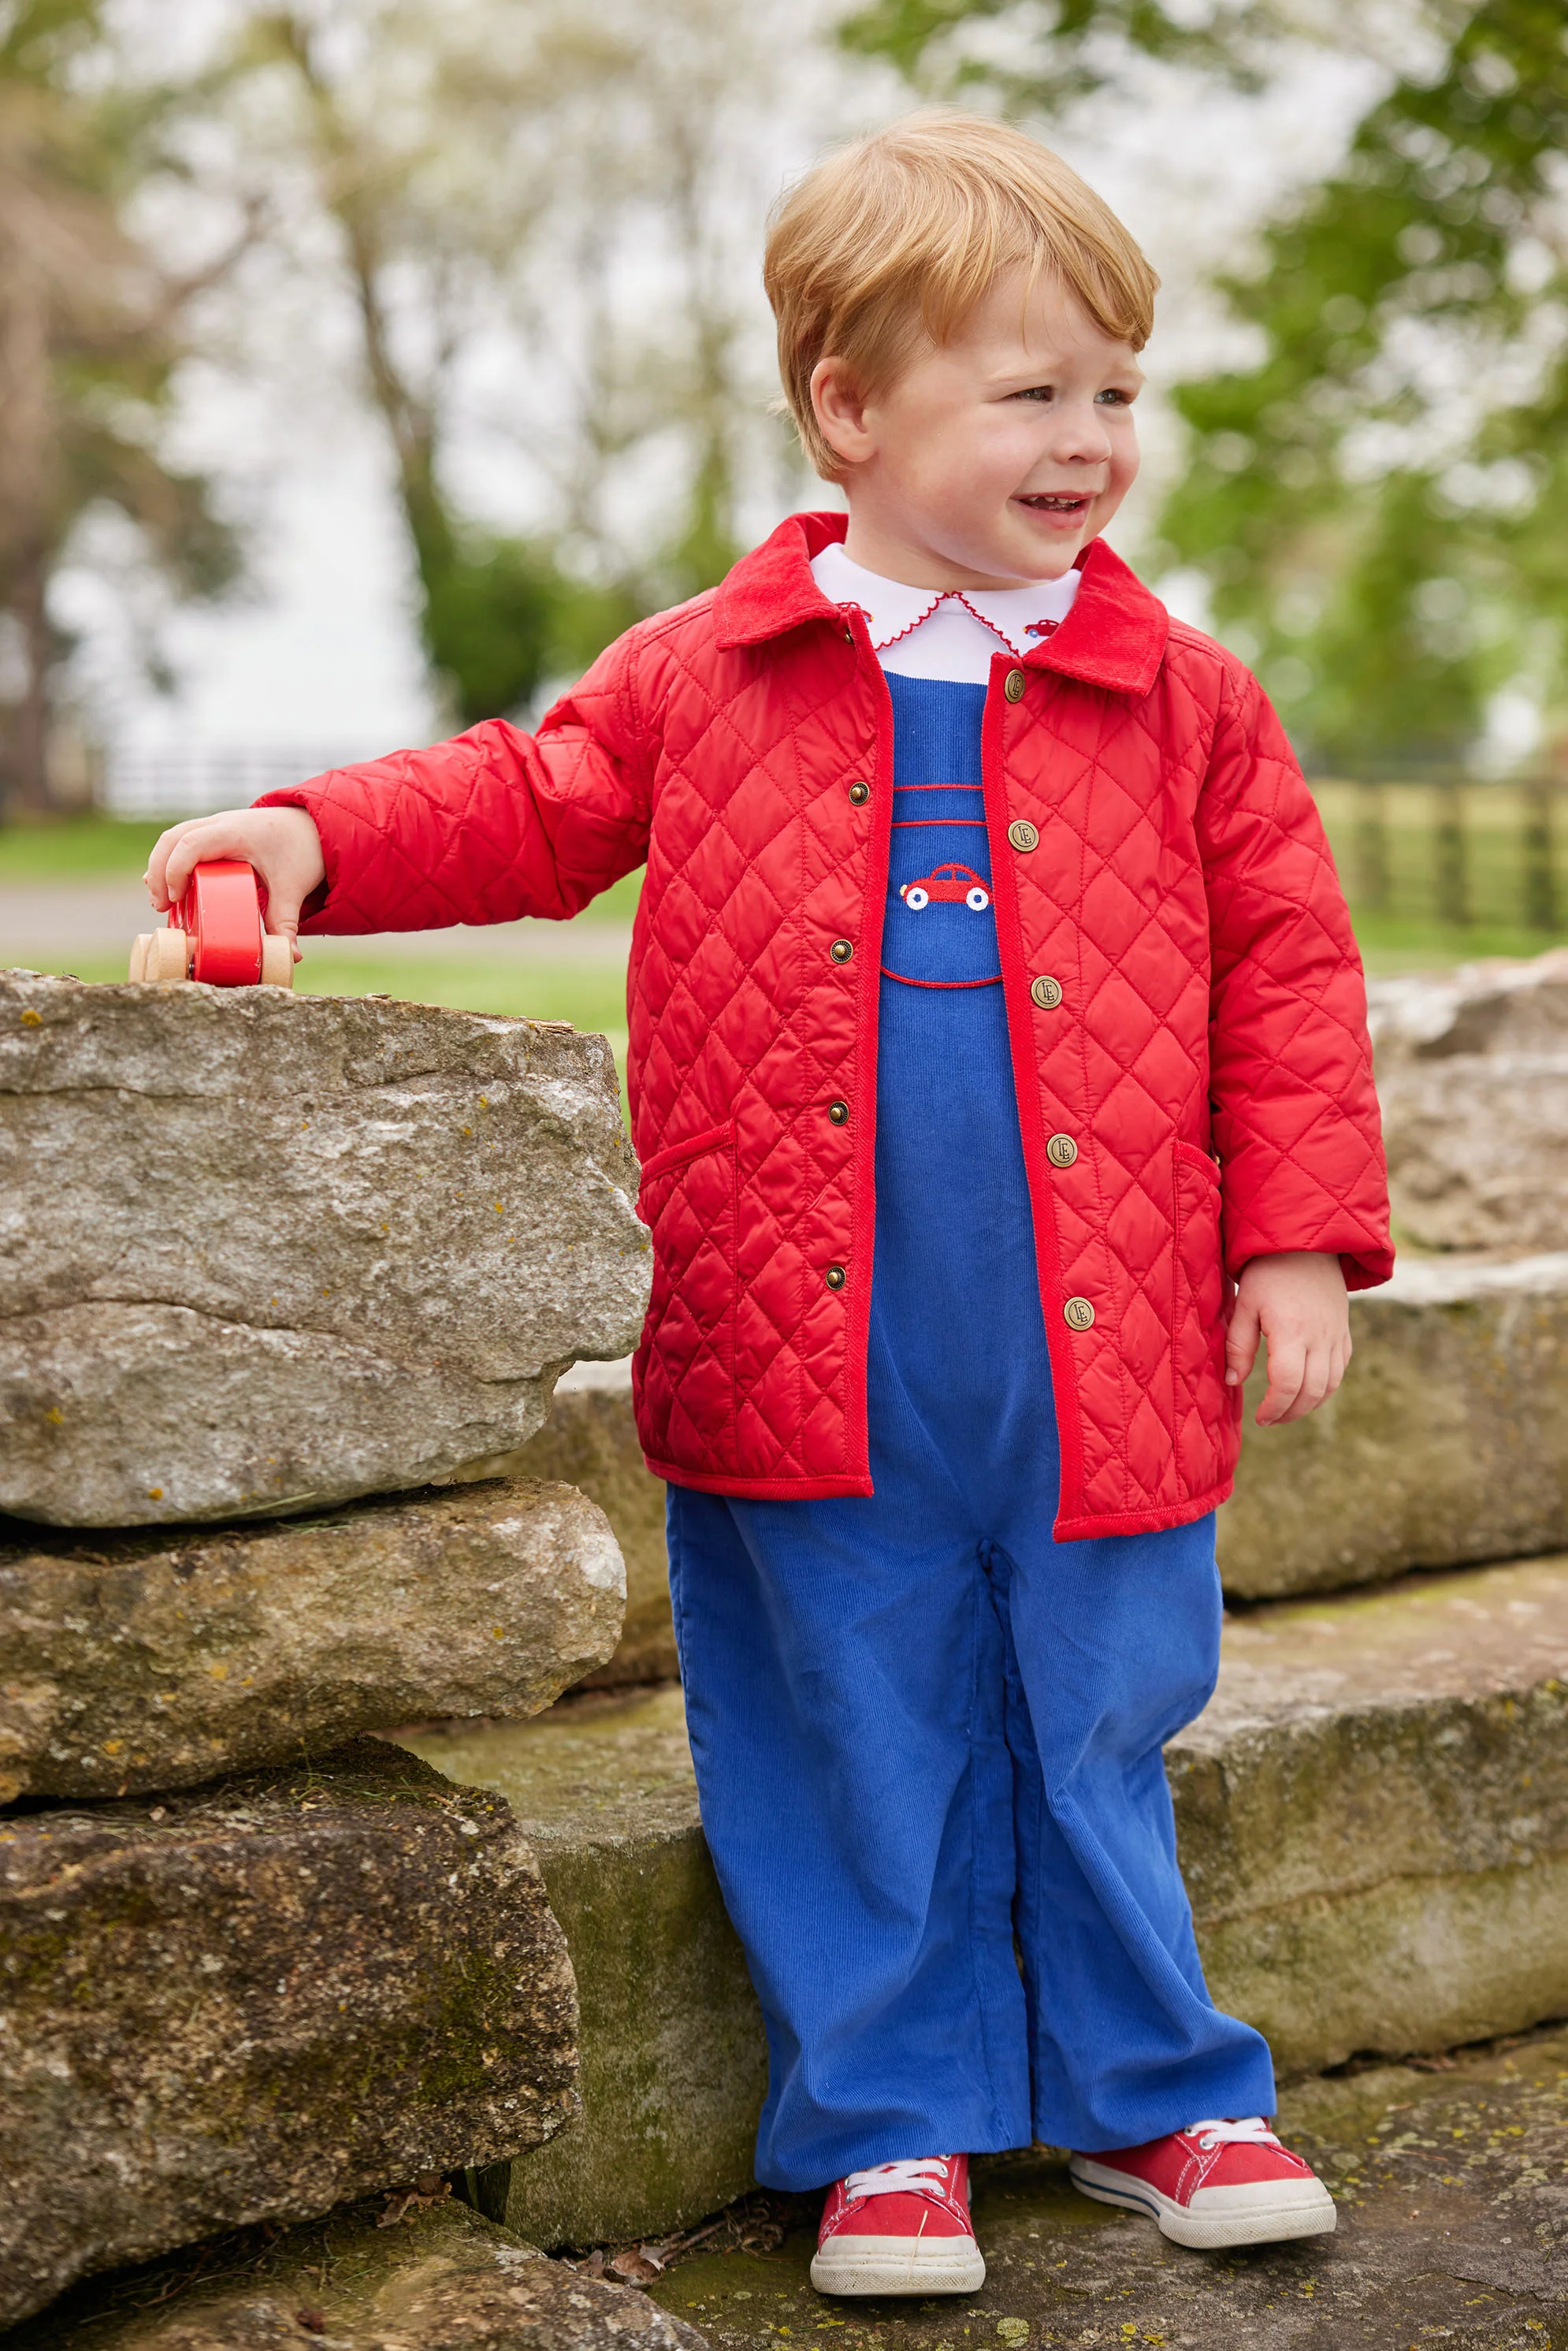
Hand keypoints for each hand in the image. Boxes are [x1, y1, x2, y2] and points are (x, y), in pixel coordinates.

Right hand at [145, 808, 326, 960]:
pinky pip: (180, 842)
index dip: (175, 869)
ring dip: (159, 867)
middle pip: (173, 838)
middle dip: (158, 872)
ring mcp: (213, 826)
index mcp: (236, 832)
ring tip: (161, 903)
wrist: (309, 826)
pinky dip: (168, 862)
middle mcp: (219, 824)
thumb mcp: (294, 886)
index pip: (192, 843)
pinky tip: (162, 888)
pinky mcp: (212, 834)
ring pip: (172, 838)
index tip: (175, 899)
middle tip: (160, 907)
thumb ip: (287, 920)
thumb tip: (291, 957)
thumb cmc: (300, 850)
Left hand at [1224, 1250, 1350, 1425]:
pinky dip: (1325, 1387)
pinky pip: (1340, 1369)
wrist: (1307, 1245)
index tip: (1259, 1418)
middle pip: (1312, 1392)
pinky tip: (1306, 1390)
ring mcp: (1336, 1335)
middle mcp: (1320, 1337)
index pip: (1288, 1384)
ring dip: (1309, 1405)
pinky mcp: (1343, 1332)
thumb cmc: (1268, 1271)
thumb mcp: (1245, 1304)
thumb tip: (1232, 1382)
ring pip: (1330, 1385)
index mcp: (1291, 1330)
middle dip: (1290, 1412)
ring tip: (1286, 1410)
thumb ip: (1238, 1345)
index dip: (1274, 1407)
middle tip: (1269, 1419)